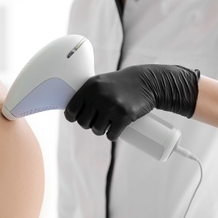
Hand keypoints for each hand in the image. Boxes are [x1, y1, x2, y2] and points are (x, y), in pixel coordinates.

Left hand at [64, 65, 199, 140]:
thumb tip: (71, 111)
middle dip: (89, 125)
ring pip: (97, 130)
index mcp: (90, 86)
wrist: (146, 82)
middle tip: (97, 120)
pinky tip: (114, 130)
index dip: (73, 117)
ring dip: (101, 131)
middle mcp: (98, 96)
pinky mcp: (124, 116)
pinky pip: (111, 135)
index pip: (71, 109)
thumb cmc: (120, 83)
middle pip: (83, 123)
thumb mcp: (101, 82)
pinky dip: (112, 135)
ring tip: (107, 124)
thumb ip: (87, 94)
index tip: (78, 118)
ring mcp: (111, 106)